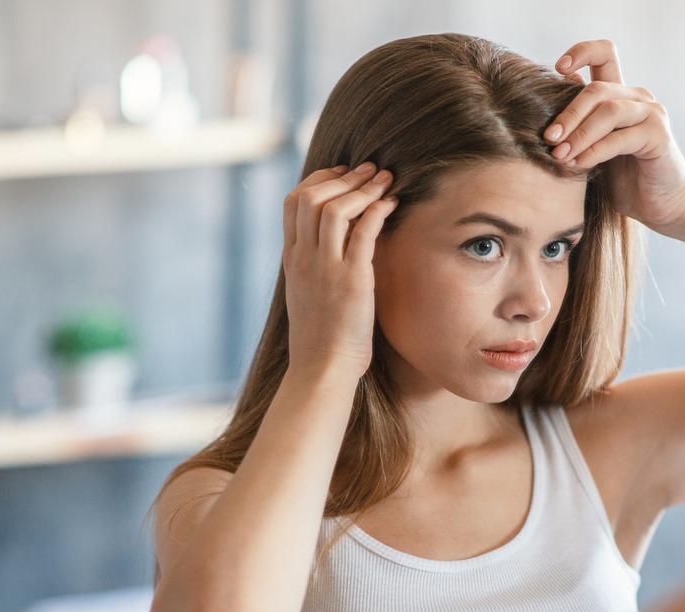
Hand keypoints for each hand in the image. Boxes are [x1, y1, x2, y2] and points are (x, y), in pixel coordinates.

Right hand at [282, 162, 398, 380]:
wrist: (321, 368)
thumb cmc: (320, 338)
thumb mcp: (306, 294)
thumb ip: (313, 267)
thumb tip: (331, 247)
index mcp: (292, 259)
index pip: (293, 202)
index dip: (318, 179)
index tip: (341, 174)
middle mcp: (304, 258)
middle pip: (312, 197)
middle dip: (343, 176)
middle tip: (369, 169)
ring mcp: (326, 268)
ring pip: (335, 208)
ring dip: (362, 188)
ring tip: (384, 180)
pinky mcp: (352, 280)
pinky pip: (364, 233)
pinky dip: (378, 211)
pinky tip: (392, 204)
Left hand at [545, 39, 684, 231]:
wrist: (661, 206)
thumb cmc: (623, 179)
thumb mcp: (591, 150)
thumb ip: (576, 128)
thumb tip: (540, 109)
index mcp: (620, 95)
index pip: (604, 54)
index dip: (581, 53)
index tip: (557, 67)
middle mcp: (638, 98)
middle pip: (597, 89)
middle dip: (568, 114)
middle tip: (548, 138)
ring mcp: (651, 114)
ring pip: (608, 110)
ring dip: (579, 134)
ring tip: (560, 155)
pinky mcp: (658, 135)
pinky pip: (620, 137)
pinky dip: (595, 151)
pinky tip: (579, 164)